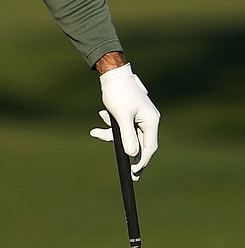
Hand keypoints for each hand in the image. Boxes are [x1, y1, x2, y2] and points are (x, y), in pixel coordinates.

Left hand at [91, 64, 159, 180]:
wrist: (111, 73)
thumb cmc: (117, 93)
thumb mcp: (121, 116)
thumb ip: (127, 136)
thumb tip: (132, 154)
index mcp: (151, 121)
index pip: (149, 147)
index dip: (142, 161)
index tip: (134, 173)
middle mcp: (148, 120)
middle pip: (140, 143)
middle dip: (128, 153)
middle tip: (128, 173)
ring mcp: (139, 116)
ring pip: (128, 135)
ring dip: (112, 135)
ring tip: (96, 131)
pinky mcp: (130, 113)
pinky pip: (122, 126)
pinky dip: (111, 125)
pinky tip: (102, 115)